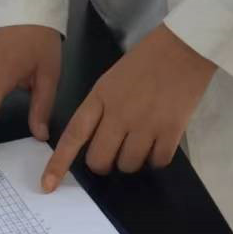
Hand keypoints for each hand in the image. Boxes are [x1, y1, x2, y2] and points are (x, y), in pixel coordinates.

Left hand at [40, 24, 215, 189]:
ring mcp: (145, 124)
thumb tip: (98, 141)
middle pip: (100, 159)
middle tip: (114, 153)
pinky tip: (159, 142)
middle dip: (104, 163)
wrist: (184, 48)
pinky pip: (157, 161)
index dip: (59, 164)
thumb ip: (101, 109)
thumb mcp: (112, 80)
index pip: (74, 136)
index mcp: (100, 98)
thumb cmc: (147, 60)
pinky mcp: (171, 130)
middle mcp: (119, 114)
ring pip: (128, 165)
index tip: (48, 185)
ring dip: (132, 160)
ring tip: (142, 141)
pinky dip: (157, 158)